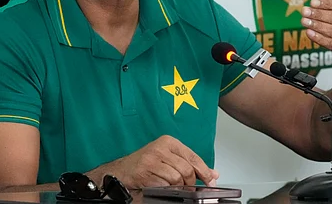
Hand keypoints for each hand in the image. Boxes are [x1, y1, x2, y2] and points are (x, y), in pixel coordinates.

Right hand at [97, 135, 217, 189]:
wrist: (120, 171)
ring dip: (178, 187)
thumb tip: (212, 174)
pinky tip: (161, 187)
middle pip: (187, 169)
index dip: (204, 171)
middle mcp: (161, 148)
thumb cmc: (144, 164)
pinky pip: (163, 185)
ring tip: (173, 187)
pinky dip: (166, 190)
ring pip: (176, 178)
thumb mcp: (168, 159)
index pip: (193, 157)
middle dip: (191, 182)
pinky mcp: (145, 171)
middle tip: (189, 187)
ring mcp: (152, 159)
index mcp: (169, 142)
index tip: (211, 181)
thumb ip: (189, 164)